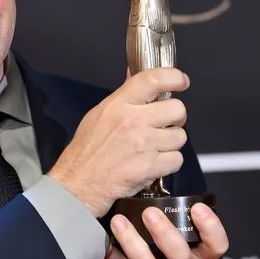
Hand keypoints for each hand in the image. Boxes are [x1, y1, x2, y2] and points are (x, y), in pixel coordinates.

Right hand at [47, 67, 187, 217]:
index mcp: (119, 104)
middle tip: (165, 124)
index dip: (173, 77)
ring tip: (155, 148)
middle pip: (177, 109)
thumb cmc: (86, 151)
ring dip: (171, 143)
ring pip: (180, 136)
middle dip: (175, 118)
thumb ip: (123, 96)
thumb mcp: (99, 114)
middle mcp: (133, 121)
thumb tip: (134, 75)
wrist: (78, 183)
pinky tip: (154, 163)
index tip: (181, 81)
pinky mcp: (150, 167)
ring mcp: (143, 144)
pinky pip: (177, 160)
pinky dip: (169, 164)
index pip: (153, 79)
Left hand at [106, 202, 228, 258]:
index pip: (216, 245)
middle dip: (164, 233)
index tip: (198, 208)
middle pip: (179, 255)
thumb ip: (189, 241)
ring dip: (131, 242)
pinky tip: (105, 243)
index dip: (210, 226)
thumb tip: (165, 201)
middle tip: (149, 213)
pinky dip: (113, 258)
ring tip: (118, 222)